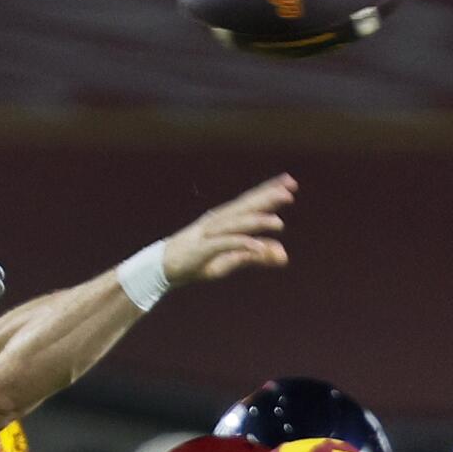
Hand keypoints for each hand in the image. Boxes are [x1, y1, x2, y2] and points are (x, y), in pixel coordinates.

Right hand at [162, 174, 295, 284]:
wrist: (162, 269)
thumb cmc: (197, 261)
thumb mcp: (230, 259)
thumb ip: (256, 256)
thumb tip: (284, 256)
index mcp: (224, 220)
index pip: (250, 202)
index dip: (269, 191)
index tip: (290, 182)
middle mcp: (217, 222)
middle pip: (245, 207)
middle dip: (267, 198)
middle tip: (289, 189)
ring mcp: (209, 234)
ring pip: (237, 224)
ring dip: (257, 222)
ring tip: (278, 222)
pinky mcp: (203, 249)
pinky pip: (225, 244)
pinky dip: (241, 244)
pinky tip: (258, 246)